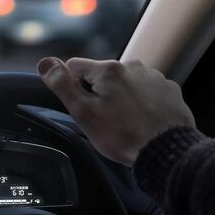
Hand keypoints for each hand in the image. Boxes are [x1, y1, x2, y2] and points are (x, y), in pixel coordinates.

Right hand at [37, 56, 195, 166]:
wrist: (164, 151)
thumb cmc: (121, 135)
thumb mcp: (83, 112)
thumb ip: (62, 84)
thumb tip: (45, 63)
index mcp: (109, 70)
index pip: (75, 66)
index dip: (72, 86)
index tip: (82, 106)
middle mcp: (133, 66)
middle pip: (102, 75)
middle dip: (98, 92)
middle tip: (103, 118)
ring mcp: (155, 77)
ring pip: (125, 83)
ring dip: (120, 96)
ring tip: (124, 121)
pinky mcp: (169, 90)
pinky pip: (146, 91)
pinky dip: (141, 102)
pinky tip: (141, 119)